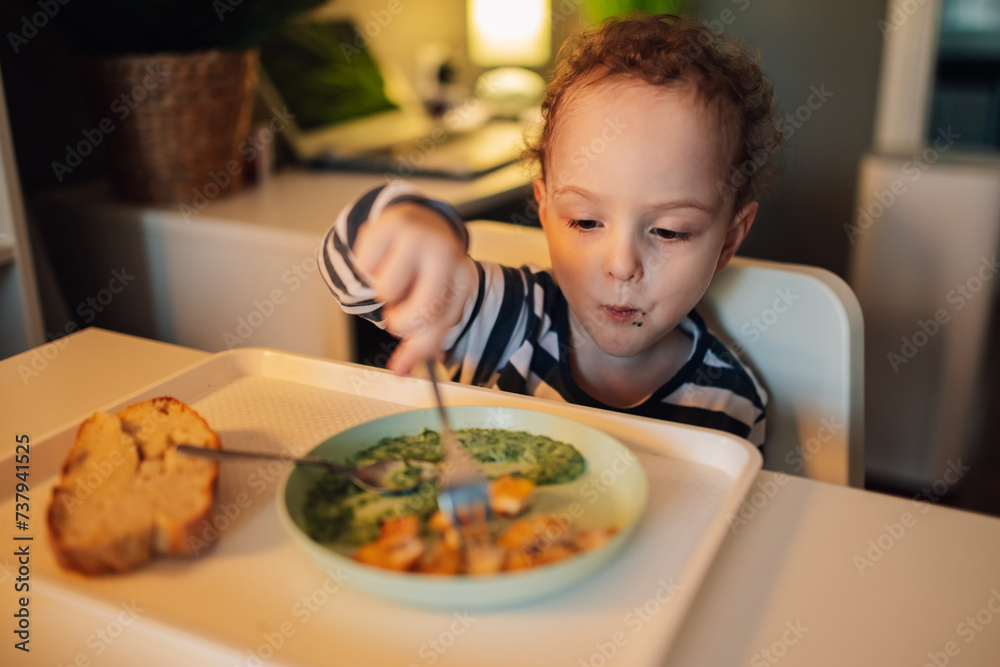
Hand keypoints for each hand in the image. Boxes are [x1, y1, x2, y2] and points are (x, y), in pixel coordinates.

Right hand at [353, 202, 475, 374]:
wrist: (420, 222)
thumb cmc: (427, 271)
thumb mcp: (433, 303)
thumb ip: (419, 340)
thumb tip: (399, 372)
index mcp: (462, 278)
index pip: (443, 322)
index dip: (420, 348)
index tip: (399, 369)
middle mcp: (446, 255)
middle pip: (422, 310)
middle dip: (401, 323)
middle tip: (397, 317)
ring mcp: (418, 237)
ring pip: (386, 290)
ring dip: (384, 292)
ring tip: (394, 278)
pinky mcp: (390, 224)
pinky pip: (365, 266)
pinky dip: (368, 269)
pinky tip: (383, 259)